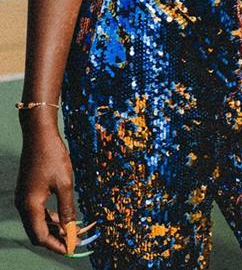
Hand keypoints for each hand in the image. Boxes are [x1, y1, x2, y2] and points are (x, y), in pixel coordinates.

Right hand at [15, 118, 77, 254]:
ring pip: (38, 222)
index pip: (41, 236)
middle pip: (37, 232)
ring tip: (74, 230)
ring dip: (55, 227)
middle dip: (56, 238)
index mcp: (30, 206)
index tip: (72, 249)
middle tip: (75, 240)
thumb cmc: (53, 157)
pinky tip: (65, 216)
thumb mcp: (65, 183)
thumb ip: (67, 207)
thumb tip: (71, 227)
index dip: (56, 244)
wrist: (39, 135)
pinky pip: (38, 211)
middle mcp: (23, 205)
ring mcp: (25, 198)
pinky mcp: (29, 192)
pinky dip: (51, 216)